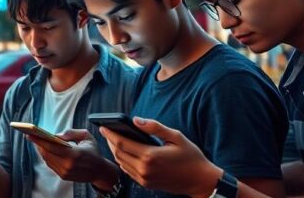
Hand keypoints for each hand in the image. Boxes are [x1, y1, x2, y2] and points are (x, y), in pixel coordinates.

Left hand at [29, 129, 120, 189]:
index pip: (53, 147)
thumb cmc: (93, 151)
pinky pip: (51, 164)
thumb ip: (70, 133)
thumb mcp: (86, 136)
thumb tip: (56, 135)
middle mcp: (69, 165)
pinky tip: (43, 148)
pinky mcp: (63, 176)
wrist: (100, 171)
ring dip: (40, 149)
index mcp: (75, 154)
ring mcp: (65, 172)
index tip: (30, 134)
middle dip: (38, 143)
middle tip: (30, 134)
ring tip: (35, 139)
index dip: (40, 140)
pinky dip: (46, 156)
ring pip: (47, 159)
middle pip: (47, 153)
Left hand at [99, 117, 221, 197]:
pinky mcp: (146, 184)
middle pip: (118, 153)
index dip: (109, 134)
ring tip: (113, 140)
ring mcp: (144, 178)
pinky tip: (124, 153)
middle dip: (110, 141)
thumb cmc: (191, 157)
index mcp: (150, 156)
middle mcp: (144, 169)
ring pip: (121, 163)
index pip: (121, 143)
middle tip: (106, 131)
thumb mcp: (176, 136)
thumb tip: (136, 119)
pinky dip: (122, 161)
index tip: (102, 126)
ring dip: (115, 151)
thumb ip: (154, 127)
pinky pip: (128, 171)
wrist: (201, 181)